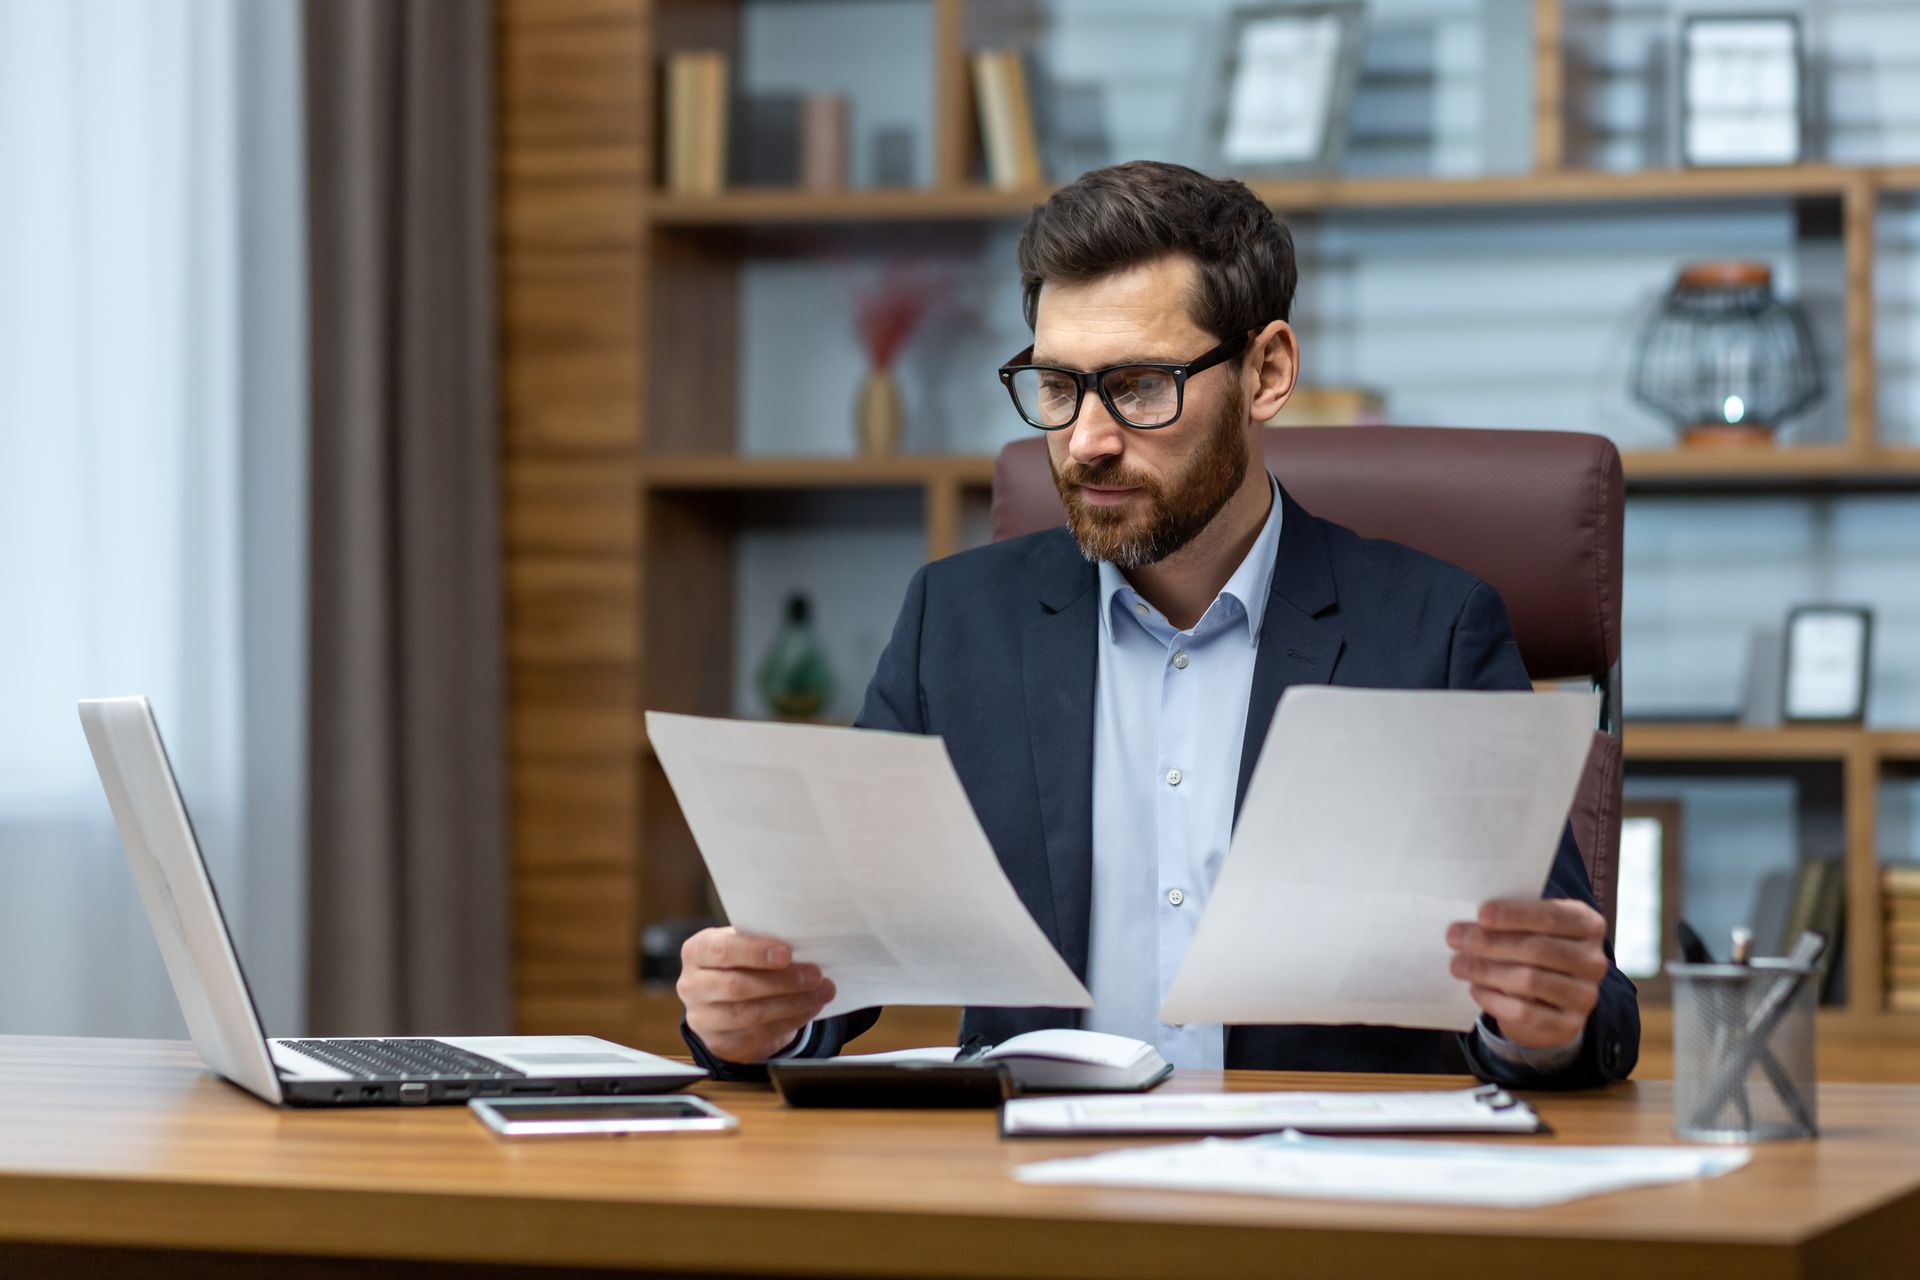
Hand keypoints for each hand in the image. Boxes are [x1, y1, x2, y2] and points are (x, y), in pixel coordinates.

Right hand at [678, 927, 834, 1064]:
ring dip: (791, 1004)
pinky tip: (810, 1008)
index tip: (787, 954)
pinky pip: (757, 1035)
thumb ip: (762, 942)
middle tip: (815, 975)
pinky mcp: (719, 1043)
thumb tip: (803, 942)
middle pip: (737, 986)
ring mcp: (702, 1018)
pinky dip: (789, 1021)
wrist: (725, 1000)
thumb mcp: (744, 945)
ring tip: (821, 992)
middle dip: (782, 981)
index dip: (754, 952)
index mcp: (697, 951)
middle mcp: (692, 985)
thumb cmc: (741, 962)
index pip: (722, 951)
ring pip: (749, 1014)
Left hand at [1446, 899, 1607, 1049]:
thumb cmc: (1533, 949)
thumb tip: (1470, 921)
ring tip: (1458, 964)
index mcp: (1588, 924)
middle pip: (1538, 949)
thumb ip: (1511, 921)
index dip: (1515, 915)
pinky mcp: (1569, 1025)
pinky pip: (1525, 1012)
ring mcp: (1584, 995)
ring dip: (1487, 971)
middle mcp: (1593, 960)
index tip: (1481, 914)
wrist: (1548, 999)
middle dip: (1491, 943)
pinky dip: (1494, 999)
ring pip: (1530, 981)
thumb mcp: (1529, 927)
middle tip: (1456, 938)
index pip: (1552, 916)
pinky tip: (1475, 988)